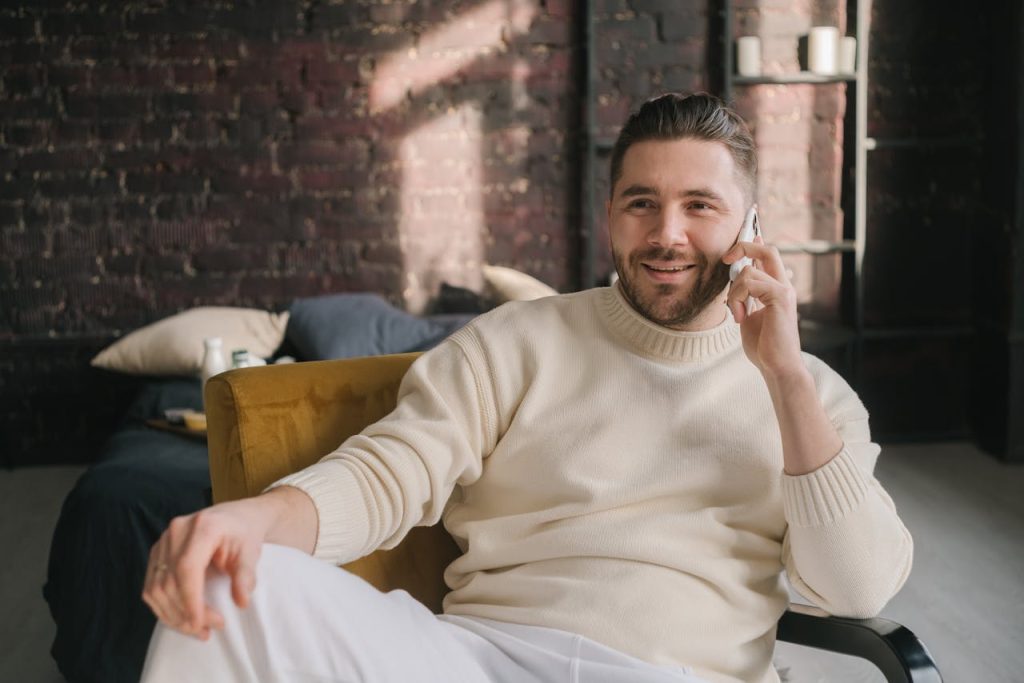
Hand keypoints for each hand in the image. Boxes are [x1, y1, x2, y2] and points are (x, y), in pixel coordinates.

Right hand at [142, 498, 270, 639]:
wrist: (235, 518)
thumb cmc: (243, 533)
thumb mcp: (251, 551)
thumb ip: (245, 575)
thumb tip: (242, 601)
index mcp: (202, 527)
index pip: (186, 568)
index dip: (189, 600)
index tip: (200, 624)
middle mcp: (176, 532)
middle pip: (169, 581)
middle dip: (185, 613)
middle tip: (207, 630)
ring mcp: (163, 541)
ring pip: (155, 588)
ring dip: (172, 615)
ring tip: (196, 629)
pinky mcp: (157, 552)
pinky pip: (151, 586)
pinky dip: (163, 607)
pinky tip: (181, 618)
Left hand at [721, 236, 803, 377]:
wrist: (778, 367)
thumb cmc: (764, 346)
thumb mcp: (749, 316)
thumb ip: (745, 297)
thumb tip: (735, 281)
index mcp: (777, 289)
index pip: (768, 257)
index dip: (752, 245)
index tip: (732, 252)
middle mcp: (784, 286)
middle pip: (768, 250)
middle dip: (744, 247)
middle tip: (727, 260)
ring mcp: (784, 291)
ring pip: (750, 270)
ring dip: (733, 291)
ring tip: (736, 314)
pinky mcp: (780, 298)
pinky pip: (750, 283)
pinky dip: (737, 299)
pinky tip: (740, 318)